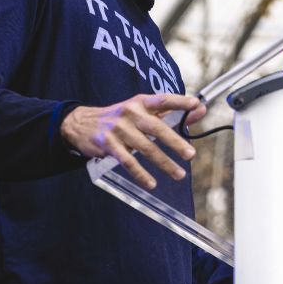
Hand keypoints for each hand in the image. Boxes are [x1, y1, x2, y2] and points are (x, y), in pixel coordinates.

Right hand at [60, 93, 204, 189]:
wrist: (82, 124)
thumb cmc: (120, 118)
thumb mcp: (142, 110)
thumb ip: (170, 111)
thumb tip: (200, 109)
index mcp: (141, 102)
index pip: (163, 100)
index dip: (179, 102)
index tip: (195, 104)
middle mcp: (130, 113)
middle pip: (156, 128)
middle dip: (175, 142)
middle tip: (190, 154)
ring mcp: (118, 129)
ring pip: (145, 148)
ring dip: (163, 163)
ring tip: (178, 174)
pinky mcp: (108, 144)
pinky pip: (127, 161)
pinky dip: (140, 174)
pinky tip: (151, 183)